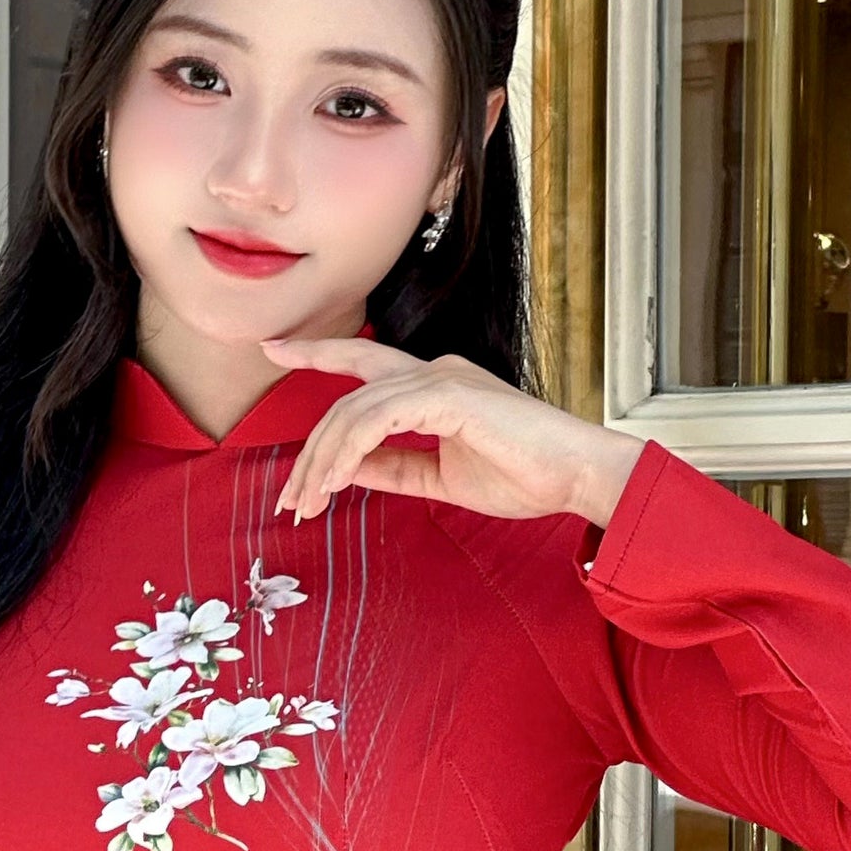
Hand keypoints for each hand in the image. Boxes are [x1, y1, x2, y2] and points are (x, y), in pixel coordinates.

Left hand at [262, 332, 643, 528]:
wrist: (576, 476)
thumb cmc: (523, 477)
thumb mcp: (441, 478)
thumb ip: (393, 468)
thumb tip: (343, 467)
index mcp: (434, 385)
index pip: (363, 367)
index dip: (317, 354)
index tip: (273, 348)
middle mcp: (432, 371)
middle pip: (347, 397)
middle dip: (311, 448)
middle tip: (289, 499)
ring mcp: (440, 378)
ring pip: (354, 410)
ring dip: (323, 460)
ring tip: (307, 503)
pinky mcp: (448, 394)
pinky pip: (378, 419)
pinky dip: (348, 450)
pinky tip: (334, 482)